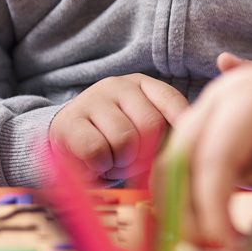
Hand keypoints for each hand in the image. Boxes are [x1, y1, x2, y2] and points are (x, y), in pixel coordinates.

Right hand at [48, 73, 191, 179]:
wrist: (65, 139)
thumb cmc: (113, 139)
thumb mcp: (141, 129)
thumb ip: (164, 133)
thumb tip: (186, 150)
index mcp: (142, 85)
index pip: (170, 100)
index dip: (180, 128)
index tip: (181, 150)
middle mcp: (118, 85)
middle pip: (150, 125)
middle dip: (146, 155)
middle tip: (133, 164)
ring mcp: (92, 100)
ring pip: (125, 140)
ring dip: (122, 163)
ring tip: (113, 161)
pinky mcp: (69, 122)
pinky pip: (98, 151)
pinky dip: (101, 166)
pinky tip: (97, 163)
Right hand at [175, 54, 251, 248]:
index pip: (212, 161)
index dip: (213, 212)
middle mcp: (222, 97)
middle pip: (178, 160)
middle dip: (187, 214)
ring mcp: (213, 110)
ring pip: (176, 166)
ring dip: (187, 210)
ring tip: (225, 249)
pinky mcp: (214, 129)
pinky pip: (189, 167)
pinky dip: (194, 200)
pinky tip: (221, 232)